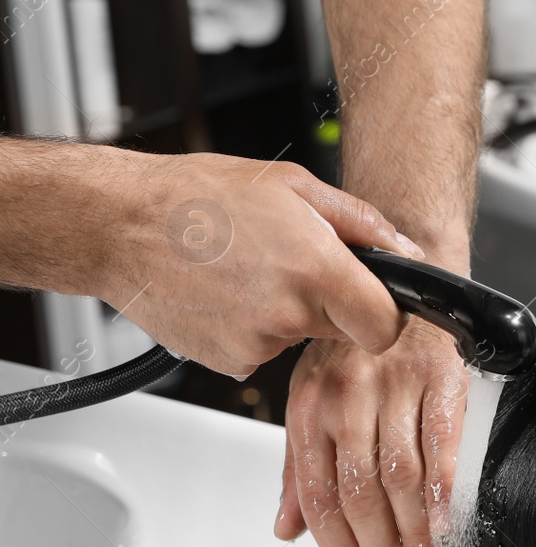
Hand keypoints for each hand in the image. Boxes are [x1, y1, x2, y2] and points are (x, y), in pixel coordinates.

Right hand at [98, 150, 413, 375]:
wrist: (119, 224)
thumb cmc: (197, 197)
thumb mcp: (292, 185)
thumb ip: (361, 222)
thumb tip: (405, 248)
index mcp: (317, 270)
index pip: (388, 327)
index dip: (388, 315)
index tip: (377, 301)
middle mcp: (289, 314)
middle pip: (347, 333)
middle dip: (336, 305)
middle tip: (297, 267)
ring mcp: (256, 344)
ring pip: (301, 338)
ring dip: (289, 311)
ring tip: (250, 270)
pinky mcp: (228, 361)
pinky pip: (263, 349)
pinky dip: (253, 326)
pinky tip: (227, 292)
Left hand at [275, 318, 467, 546]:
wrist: (399, 275)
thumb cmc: (355, 342)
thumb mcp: (312, 396)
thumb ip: (300, 468)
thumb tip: (287, 529)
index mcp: (310, 410)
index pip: (320, 498)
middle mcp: (346, 398)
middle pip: (361, 496)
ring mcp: (393, 386)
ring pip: (400, 477)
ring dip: (414, 536)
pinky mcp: (438, 375)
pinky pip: (440, 439)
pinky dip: (442, 486)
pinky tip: (443, 523)